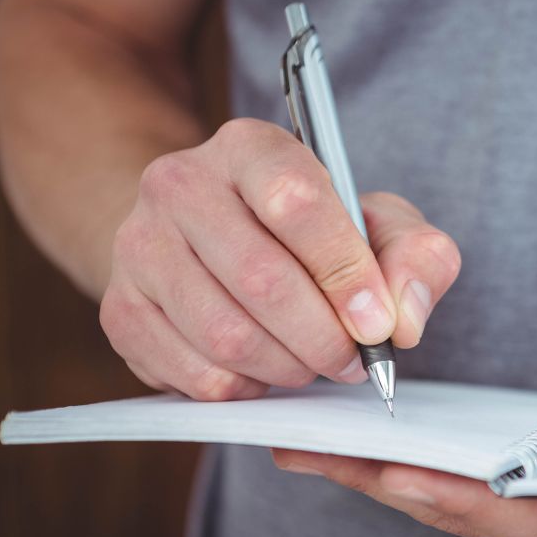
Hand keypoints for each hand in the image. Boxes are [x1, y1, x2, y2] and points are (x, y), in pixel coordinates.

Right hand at [100, 118, 460, 398]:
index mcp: (251, 147)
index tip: (379, 324)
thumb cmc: (310, 231)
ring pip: (227, 335)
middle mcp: (181, 184)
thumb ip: (415, 255)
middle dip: (324, 337)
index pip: (296, 202)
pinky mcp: (121, 310)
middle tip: (354, 360)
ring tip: (314, 363)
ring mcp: (139, 246)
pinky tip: (267, 369)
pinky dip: (248, 388)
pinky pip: (196, 375)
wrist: (207, 239)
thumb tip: (405, 318)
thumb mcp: (377, 223)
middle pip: (261, 278)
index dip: (345, 272)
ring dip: (289, 367)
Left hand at [270, 452, 536, 536]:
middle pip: (469, 515)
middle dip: (384, 485)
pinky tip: (375, 444)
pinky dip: (421, 466)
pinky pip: (477, 486)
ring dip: (384, 475)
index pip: (530, 525)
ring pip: (461, 502)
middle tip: (305, 449)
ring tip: (312, 444)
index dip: (463, 503)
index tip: (395, 474)